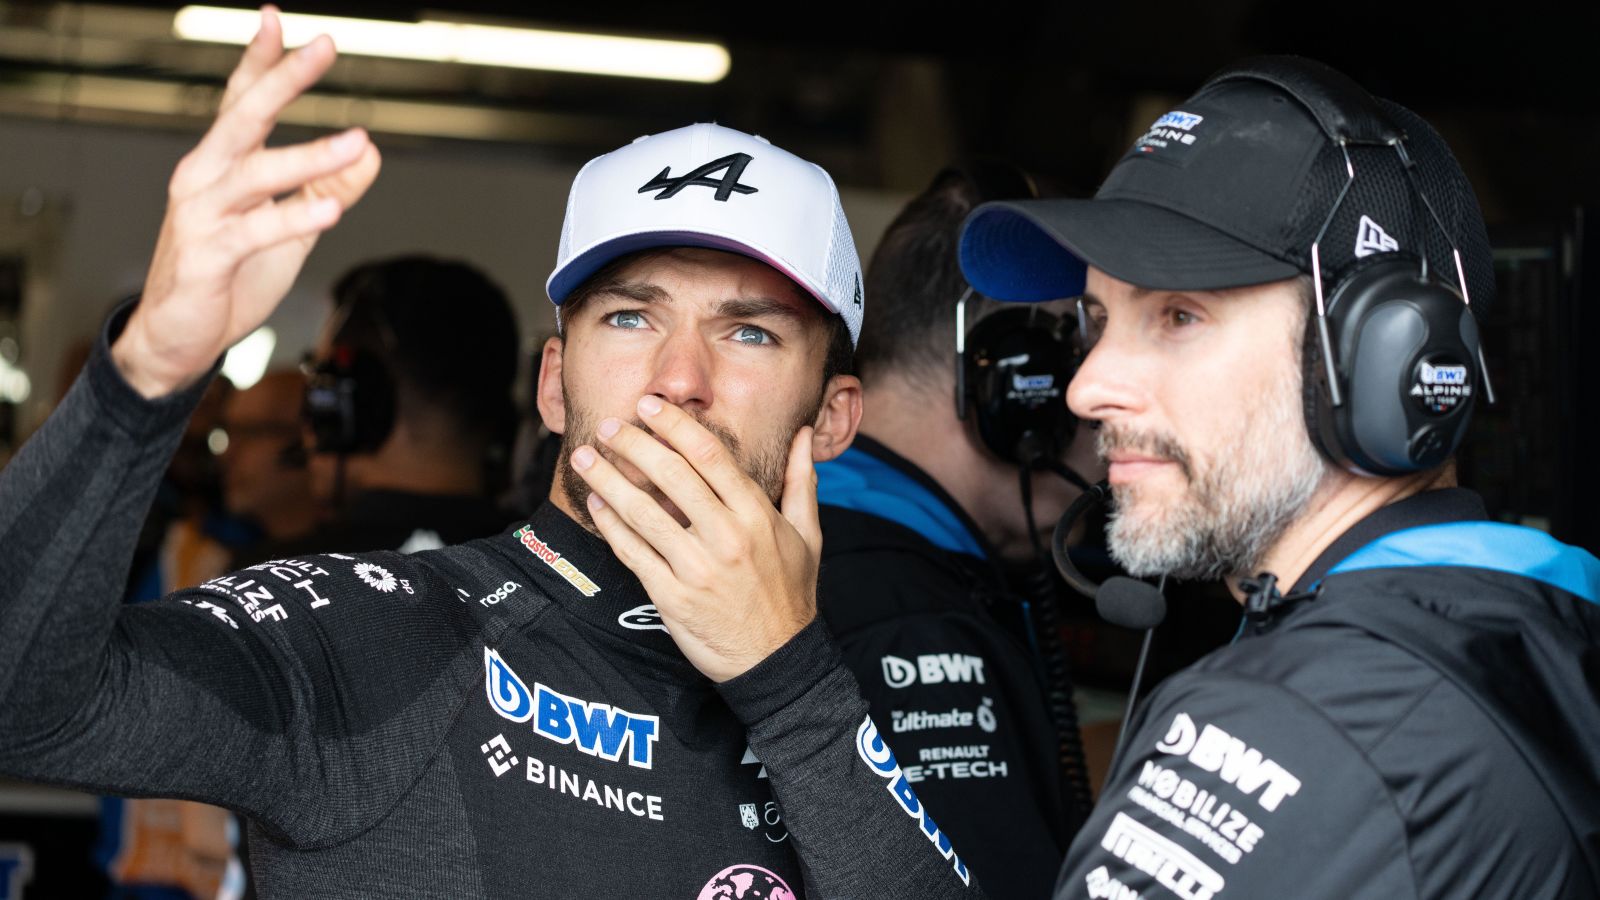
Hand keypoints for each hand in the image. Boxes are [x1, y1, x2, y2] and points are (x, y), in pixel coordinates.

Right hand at [112, 6, 380, 397]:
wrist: (177, 337)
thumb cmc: (227, 277)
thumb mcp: (288, 231)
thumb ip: (325, 190)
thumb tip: (370, 154)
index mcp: (219, 164)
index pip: (239, 100)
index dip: (261, 61)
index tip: (279, 19)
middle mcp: (202, 177)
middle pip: (245, 116)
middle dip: (284, 79)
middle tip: (325, 47)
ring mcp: (200, 214)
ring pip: (257, 173)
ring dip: (311, 157)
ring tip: (358, 142)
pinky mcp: (206, 256)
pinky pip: (255, 232)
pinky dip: (293, 220)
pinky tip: (330, 212)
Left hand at [571, 395, 821, 681]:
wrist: (776, 660)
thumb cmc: (790, 593)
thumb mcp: (808, 535)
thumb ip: (802, 481)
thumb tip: (805, 434)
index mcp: (758, 515)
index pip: (710, 456)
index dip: (674, 425)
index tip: (649, 406)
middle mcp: (727, 537)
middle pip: (671, 475)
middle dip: (634, 444)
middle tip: (609, 425)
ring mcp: (697, 568)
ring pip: (643, 512)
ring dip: (609, 479)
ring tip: (585, 457)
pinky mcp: (672, 597)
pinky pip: (633, 553)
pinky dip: (611, 525)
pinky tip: (597, 504)